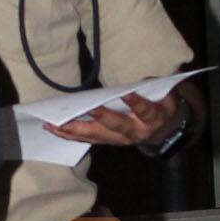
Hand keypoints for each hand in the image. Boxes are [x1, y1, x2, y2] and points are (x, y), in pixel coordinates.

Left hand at [49, 88, 192, 147]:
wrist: (162, 132)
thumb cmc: (161, 106)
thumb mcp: (167, 94)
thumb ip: (156, 86)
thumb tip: (143, 79)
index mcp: (152, 119)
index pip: (144, 110)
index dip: (136, 103)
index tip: (128, 93)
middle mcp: (134, 132)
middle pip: (116, 126)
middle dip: (101, 118)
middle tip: (87, 109)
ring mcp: (119, 139)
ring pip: (96, 136)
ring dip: (74, 130)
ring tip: (53, 123)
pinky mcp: (107, 141)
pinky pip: (87, 139)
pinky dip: (70, 134)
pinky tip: (54, 129)